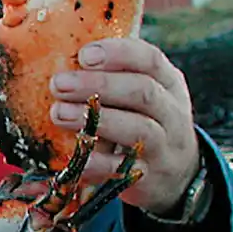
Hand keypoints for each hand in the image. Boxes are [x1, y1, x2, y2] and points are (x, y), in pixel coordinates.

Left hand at [49, 37, 200, 214]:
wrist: (176, 175)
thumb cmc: (143, 121)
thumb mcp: (139, 95)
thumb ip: (111, 77)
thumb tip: (56, 57)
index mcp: (167, 83)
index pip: (150, 60)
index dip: (117, 54)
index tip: (84, 55)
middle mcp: (171, 112)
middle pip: (141, 92)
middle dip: (98, 85)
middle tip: (58, 84)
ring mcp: (163, 146)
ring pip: (138, 128)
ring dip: (97, 120)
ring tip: (59, 113)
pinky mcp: (149, 177)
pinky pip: (124, 170)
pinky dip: (98, 163)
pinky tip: (75, 156)